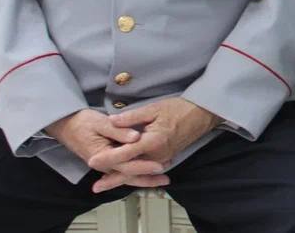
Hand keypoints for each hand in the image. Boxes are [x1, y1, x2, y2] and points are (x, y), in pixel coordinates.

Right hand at [45, 109, 170, 192]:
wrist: (66, 125)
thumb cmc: (82, 123)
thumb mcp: (100, 123)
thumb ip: (119, 130)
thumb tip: (136, 137)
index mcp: (102, 156)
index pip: (126, 164)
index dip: (143, 166)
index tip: (159, 165)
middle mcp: (104, 164)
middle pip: (128, 174)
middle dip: (147, 178)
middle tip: (166, 179)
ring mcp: (105, 164)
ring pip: (126, 175)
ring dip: (143, 178)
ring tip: (161, 179)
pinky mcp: (107, 161)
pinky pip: (123, 170)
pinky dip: (136, 173)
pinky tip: (147, 174)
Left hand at [86, 98, 220, 192]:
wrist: (202, 115)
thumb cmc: (180, 109)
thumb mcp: (154, 108)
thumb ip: (132, 116)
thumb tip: (112, 120)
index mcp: (153, 140)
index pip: (126, 153)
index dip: (108, 157)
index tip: (93, 160)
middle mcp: (158, 154)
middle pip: (131, 170)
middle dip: (112, 179)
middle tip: (96, 186)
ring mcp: (163, 158)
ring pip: (139, 172)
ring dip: (122, 178)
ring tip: (106, 184)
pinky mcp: (166, 158)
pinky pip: (147, 170)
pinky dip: (135, 174)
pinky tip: (125, 176)